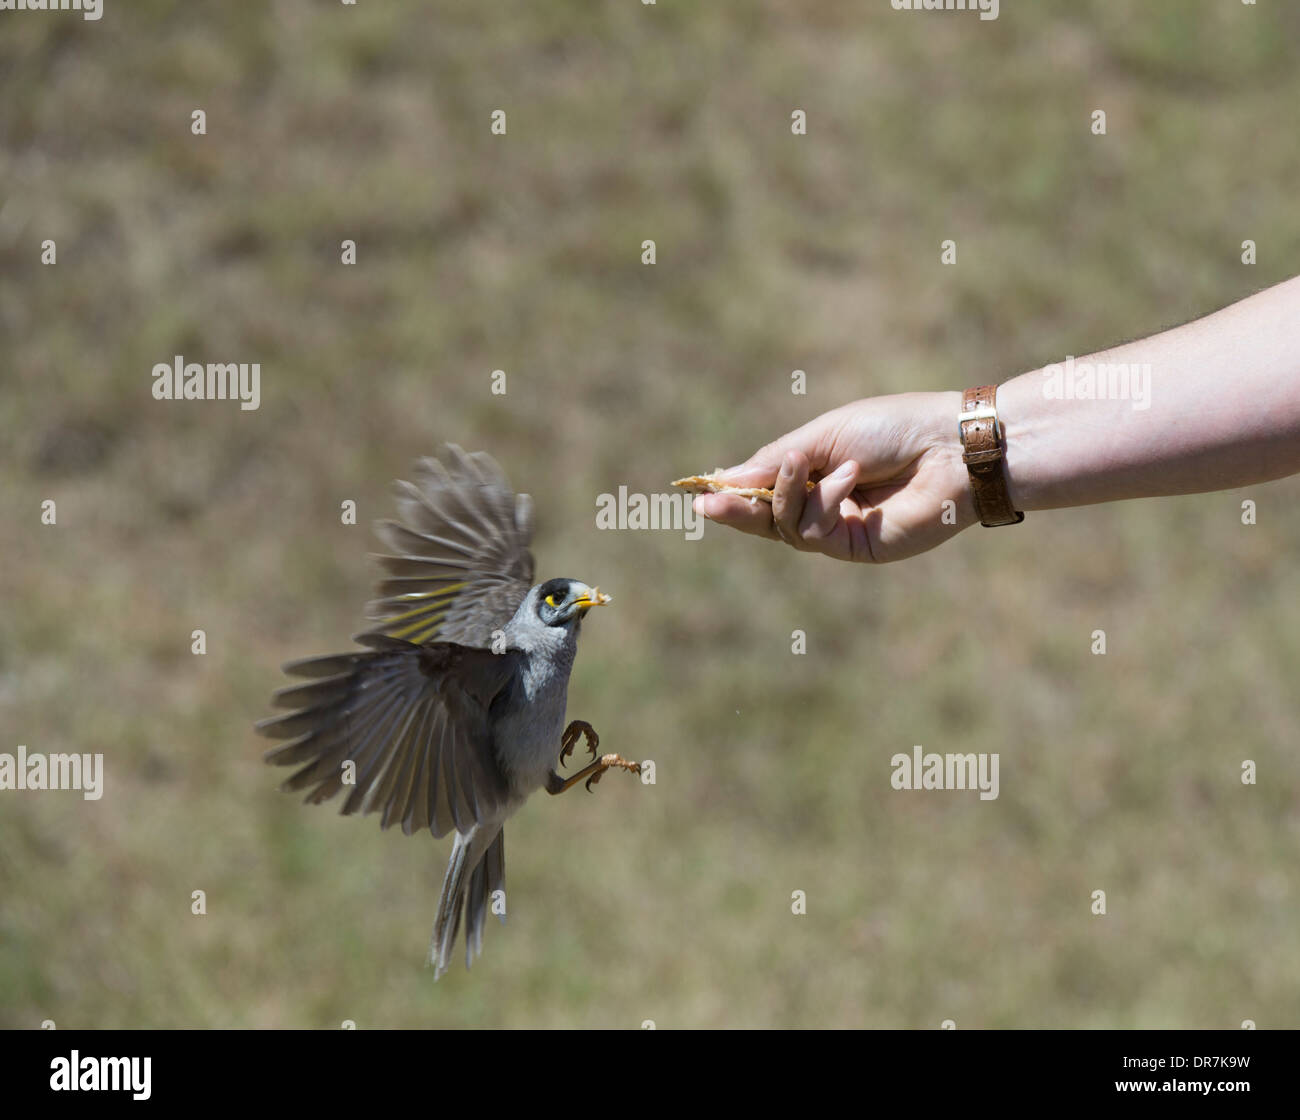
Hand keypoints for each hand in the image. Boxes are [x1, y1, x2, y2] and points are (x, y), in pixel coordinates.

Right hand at [693, 391, 976, 562]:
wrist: (948, 447)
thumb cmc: (893, 428)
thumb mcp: (824, 435)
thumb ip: (776, 462)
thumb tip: (727, 480)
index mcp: (818, 470)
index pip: (765, 488)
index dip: (734, 490)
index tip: (699, 489)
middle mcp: (825, 503)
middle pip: (766, 517)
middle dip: (736, 509)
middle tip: (704, 504)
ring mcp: (840, 528)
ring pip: (785, 527)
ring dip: (789, 494)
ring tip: (810, 463)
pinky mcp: (856, 548)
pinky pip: (813, 533)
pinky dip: (821, 503)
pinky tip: (847, 478)